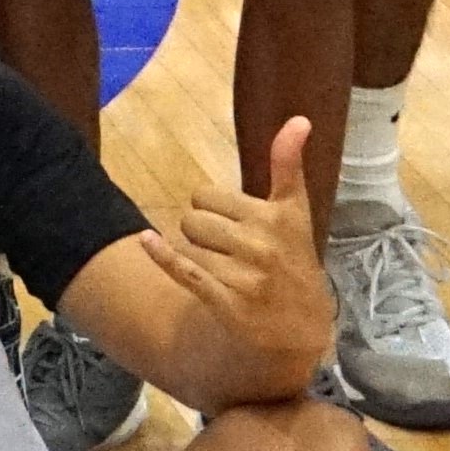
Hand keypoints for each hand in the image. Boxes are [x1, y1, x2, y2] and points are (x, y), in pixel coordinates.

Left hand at [136, 115, 336, 397]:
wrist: (304, 332)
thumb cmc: (296, 263)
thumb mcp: (297, 213)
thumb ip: (289, 165)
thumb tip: (298, 118)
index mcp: (277, 216)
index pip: (208, 194)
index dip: (213, 208)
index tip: (235, 224)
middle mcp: (261, 243)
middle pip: (193, 217)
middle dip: (202, 231)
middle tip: (229, 251)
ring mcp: (243, 275)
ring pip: (187, 242)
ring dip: (195, 253)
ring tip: (225, 270)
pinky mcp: (226, 301)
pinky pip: (184, 269)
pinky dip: (161, 255)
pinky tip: (146, 242)